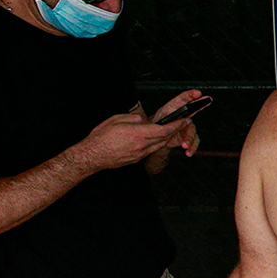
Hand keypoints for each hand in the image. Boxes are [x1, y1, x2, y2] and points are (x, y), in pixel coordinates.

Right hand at [71, 112, 188, 172]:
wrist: (92, 155)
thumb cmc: (101, 138)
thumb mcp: (117, 119)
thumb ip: (134, 118)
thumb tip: (144, 119)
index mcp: (138, 134)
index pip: (164, 130)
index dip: (176, 125)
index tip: (184, 120)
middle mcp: (142, 146)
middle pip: (165, 138)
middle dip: (176, 130)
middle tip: (182, 123)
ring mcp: (140, 154)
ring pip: (159, 145)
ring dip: (167, 137)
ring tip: (170, 129)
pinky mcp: (136, 159)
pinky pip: (151, 150)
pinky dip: (156, 144)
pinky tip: (155, 139)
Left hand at [151, 90, 203, 155]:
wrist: (158, 140)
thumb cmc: (156, 128)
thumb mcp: (153, 123)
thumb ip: (161, 122)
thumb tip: (167, 123)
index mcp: (172, 109)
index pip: (182, 99)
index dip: (190, 95)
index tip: (198, 93)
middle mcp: (182, 116)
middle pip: (192, 113)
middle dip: (199, 110)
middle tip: (194, 115)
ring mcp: (187, 126)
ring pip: (192, 130)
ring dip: (189, 139)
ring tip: (184, 145)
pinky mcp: (189, 136)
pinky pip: (195, 141)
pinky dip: (192, 147)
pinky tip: (188, 151)